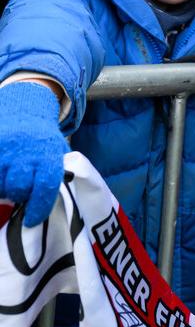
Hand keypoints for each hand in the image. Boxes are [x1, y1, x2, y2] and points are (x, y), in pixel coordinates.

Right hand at [0, 81, 65, 225]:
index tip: (32, 219)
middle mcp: (24, 151)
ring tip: (9, 179)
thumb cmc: (42, 139)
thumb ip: (55, 173)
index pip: (45, 186)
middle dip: (19, 194)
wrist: (24, 107)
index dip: (39, 207)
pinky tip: (2, 175)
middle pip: (18, 187)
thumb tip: (52, 201)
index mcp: (47, 153)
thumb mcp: (56, 151)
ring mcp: (4, 149)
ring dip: (4, 188)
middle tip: (20, 190)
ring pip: (0, 184)